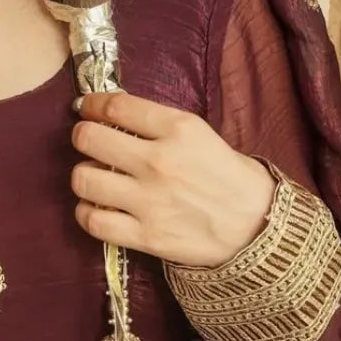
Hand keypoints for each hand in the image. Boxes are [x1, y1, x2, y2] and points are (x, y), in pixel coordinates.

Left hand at [71, 92, 275, 266]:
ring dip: (83, 176)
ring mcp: (149, 201)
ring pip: (84, 180)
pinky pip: (94, 222)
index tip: (85, 107)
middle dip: (82, 136)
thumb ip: (160, 125)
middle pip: (90, 139)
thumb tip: (116, 115)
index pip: (116, 106)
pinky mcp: (146, 235)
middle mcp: (159, 162)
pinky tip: (96, 208)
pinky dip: (87, 213)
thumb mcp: (202, 135)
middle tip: (87, 141)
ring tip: (94, 177)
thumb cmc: (231, 178)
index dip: (91, 104)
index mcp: (178, 129)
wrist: (258, 227)